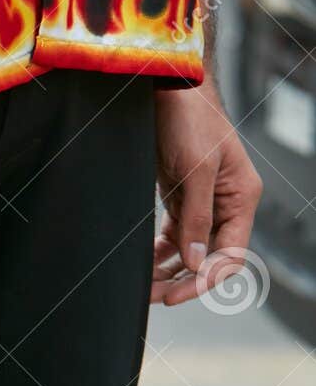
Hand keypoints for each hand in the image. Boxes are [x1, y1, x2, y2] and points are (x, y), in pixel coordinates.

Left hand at [152, 83, 261, 306]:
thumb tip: (197, 262)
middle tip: (151, 297)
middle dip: (181, 281)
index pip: (231, 256)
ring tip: (143, 287)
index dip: (204, 281)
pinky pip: (173, 237)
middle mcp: (226, 204)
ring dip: (167, 272)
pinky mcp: (181, 199)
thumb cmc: (190, 120)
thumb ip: (197, 218)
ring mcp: (203, 203)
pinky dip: (159, 254)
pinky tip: (142, 266)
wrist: (168, 88)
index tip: (174, 296)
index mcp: (241, 198)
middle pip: (209, 259)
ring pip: (189, 252)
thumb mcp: (196, 170)